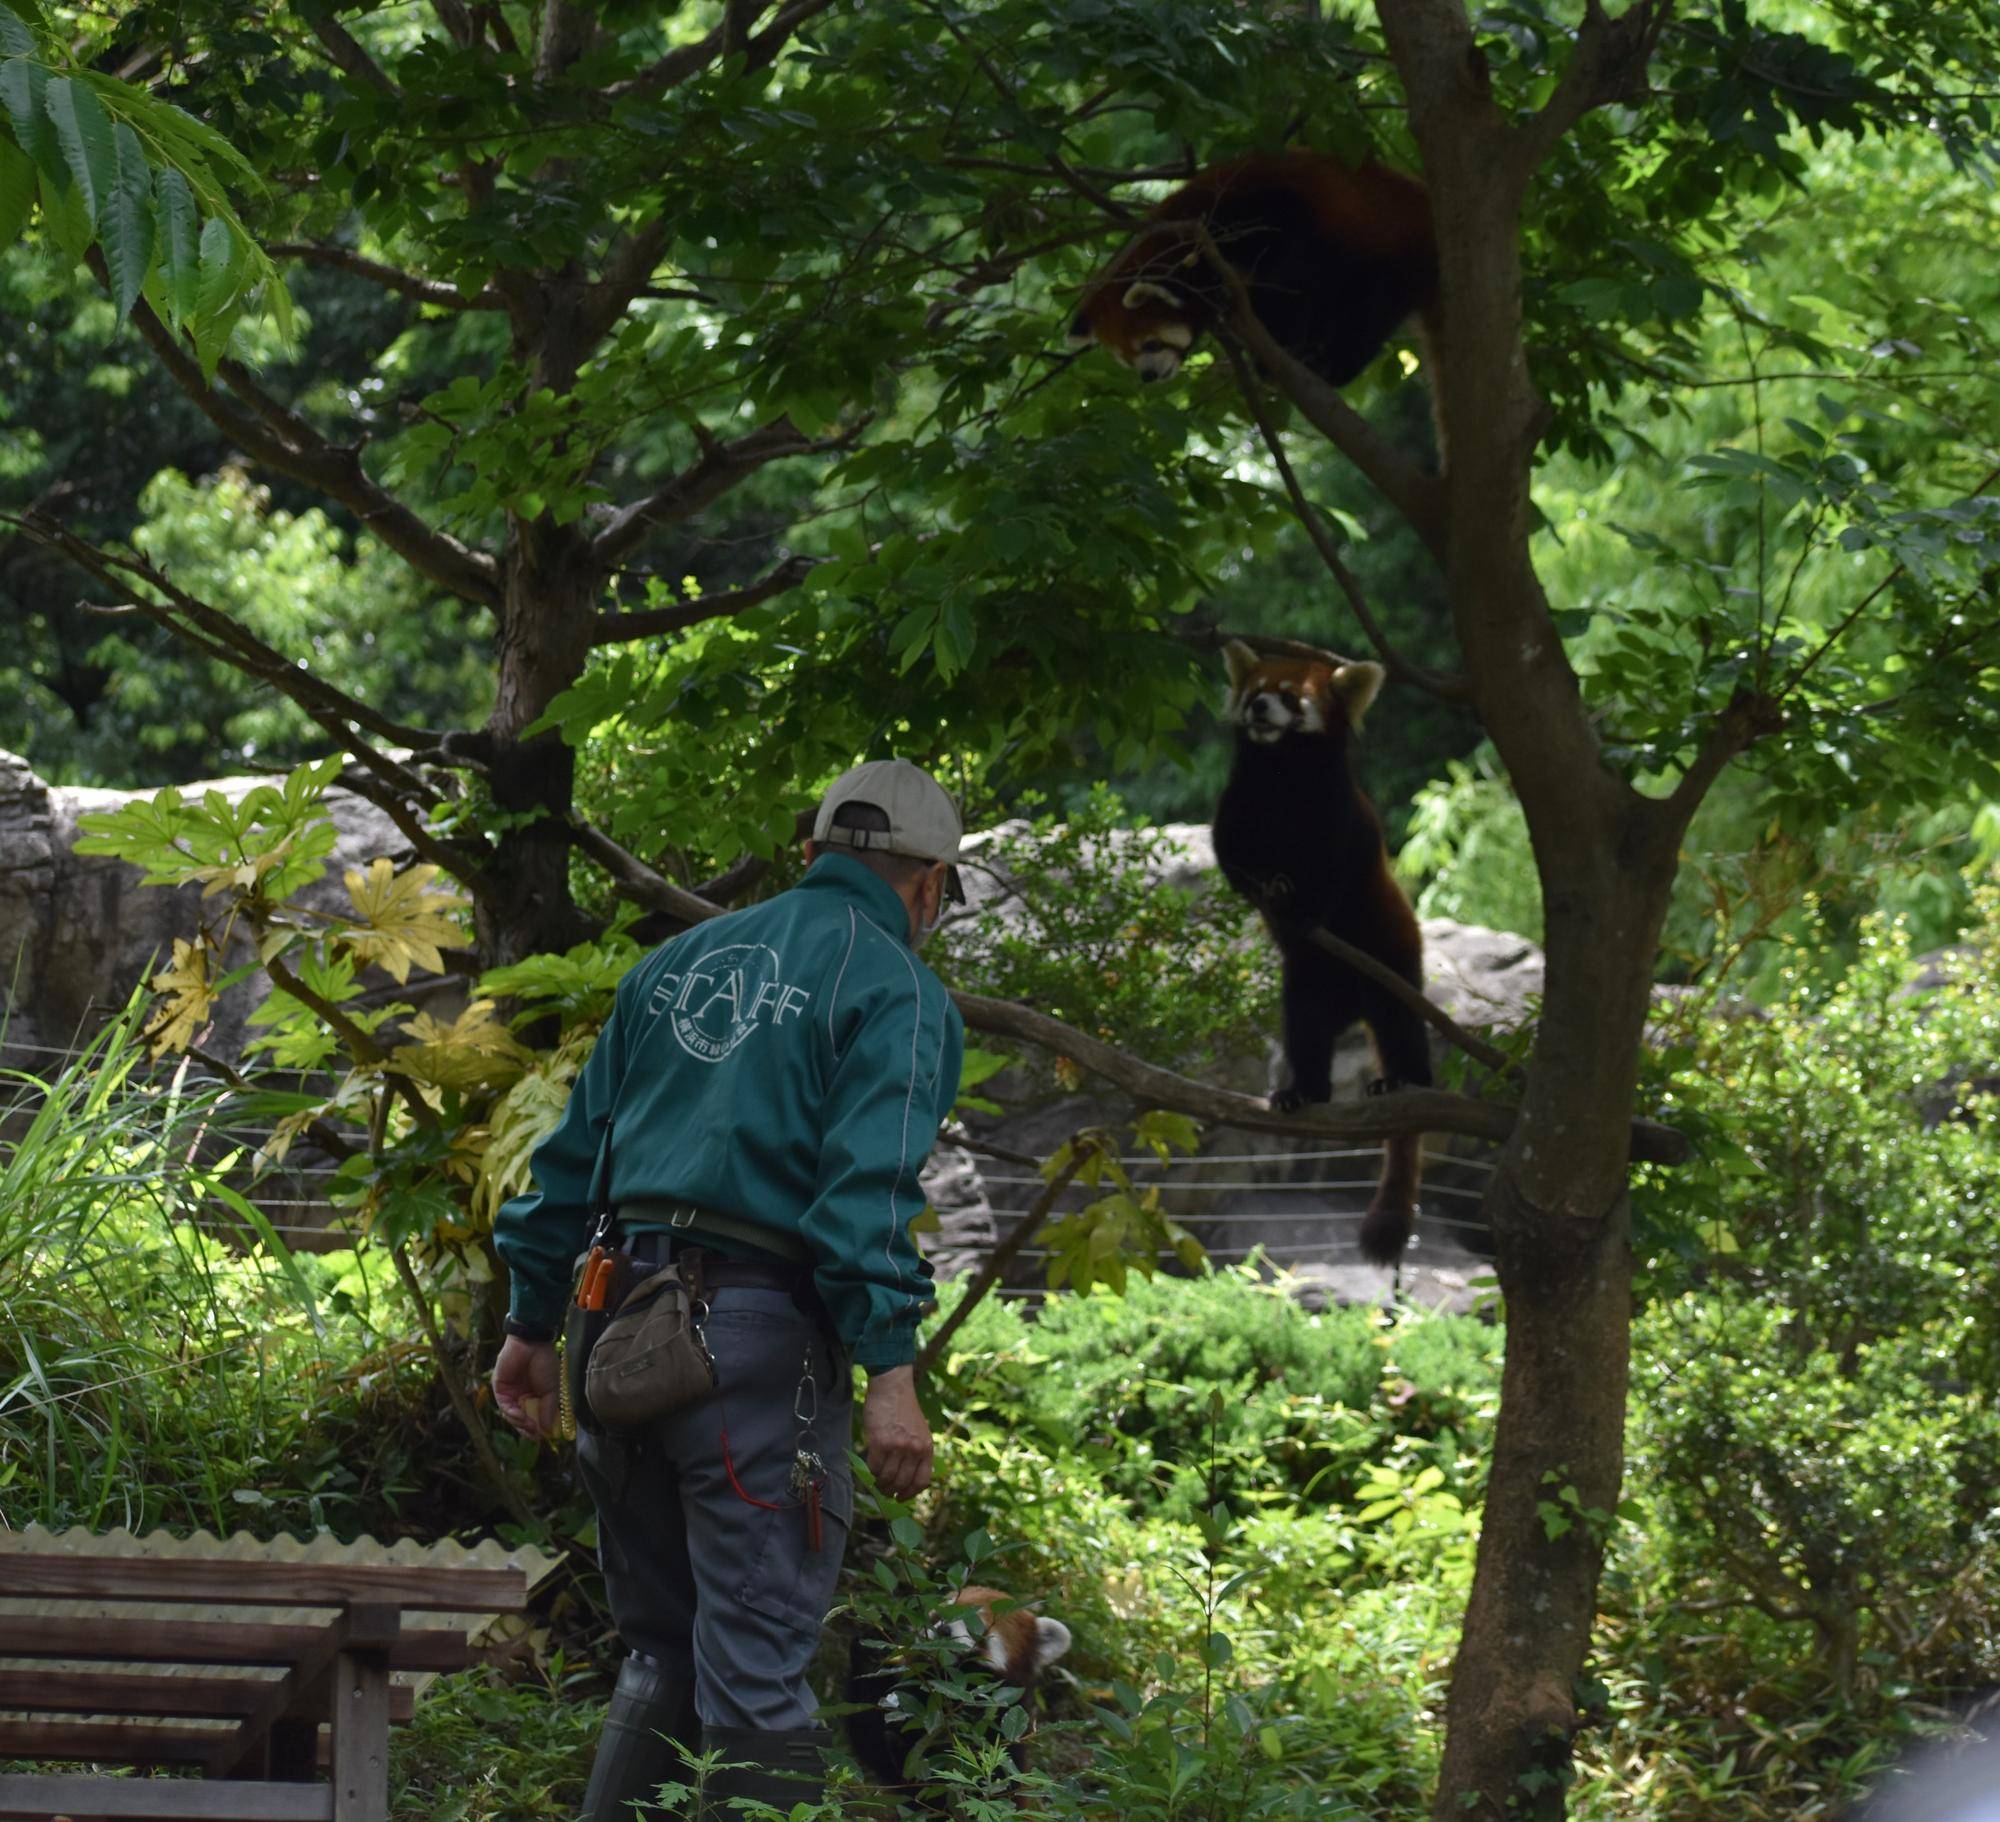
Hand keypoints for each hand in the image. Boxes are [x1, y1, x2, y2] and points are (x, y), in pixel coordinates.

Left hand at [492, 1336, 559, 1440]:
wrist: (533, 1344)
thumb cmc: (545, 1363)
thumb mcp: (551, 1390)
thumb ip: (548, 1410)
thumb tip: (548, 1431)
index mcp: (534, 1395)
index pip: (534, 1417)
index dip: (537, 1428)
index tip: (543, 1437)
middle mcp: (521, 1395)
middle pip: (521, 1419)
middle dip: (527, 1429)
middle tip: (535, 1436)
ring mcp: (510, 1392)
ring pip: (511, 1415)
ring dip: (520, 1423)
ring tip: (530, 1426)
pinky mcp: (500, 1388)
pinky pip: (504, 1405)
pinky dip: (512, 1413)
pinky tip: (520, 1416)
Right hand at [862, 1365, 932, 1499]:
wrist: (892, 1387)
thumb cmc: (904, 1409)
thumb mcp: (919, 1432)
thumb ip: (916, 1452)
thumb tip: (904, 1478)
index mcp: (927, 1448)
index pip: (922, 1481)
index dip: (910, 1494)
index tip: (901, 1497)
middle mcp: (914, 1450)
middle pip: (902, 1483)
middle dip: (892, 1492)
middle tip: (884, 1492)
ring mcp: (897, 1447)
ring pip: (887, 1478)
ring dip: (880, 1484)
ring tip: (875, 1483)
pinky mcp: (880, 1443)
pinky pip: (874, 1467)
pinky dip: (870, 1473)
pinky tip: (869, 1470)